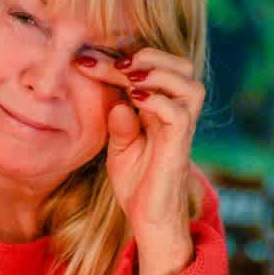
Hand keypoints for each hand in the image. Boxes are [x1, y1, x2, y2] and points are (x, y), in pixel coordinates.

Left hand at [80, 47, 201, 274]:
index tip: (83, 60)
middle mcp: (176, 114)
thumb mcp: (118, 149)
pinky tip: (135, 100)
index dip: (117, 62)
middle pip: (183, 67)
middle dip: (151, 56)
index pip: (149, 73)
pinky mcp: (179, 147)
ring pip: (190, 85)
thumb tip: (118, 104)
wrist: (149, 219)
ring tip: (129, 76)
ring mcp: (181, 130)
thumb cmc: (137, 183)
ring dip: (159, 73)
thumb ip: (117, 125)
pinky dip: (158, 101)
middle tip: (116, 63)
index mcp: (159, 110)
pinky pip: (179, 114)